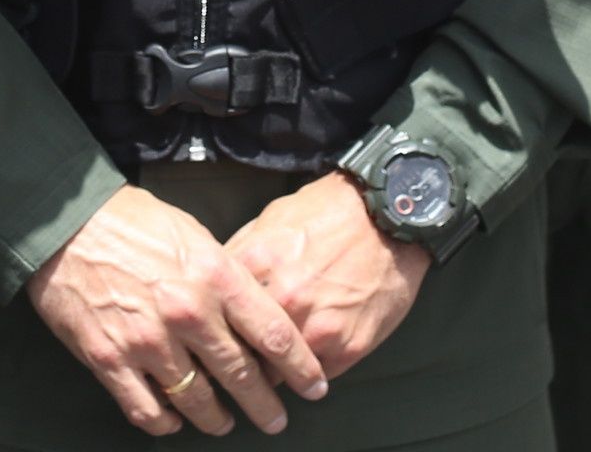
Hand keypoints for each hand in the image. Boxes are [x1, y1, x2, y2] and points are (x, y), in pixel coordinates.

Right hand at [27, 187, 328, 436]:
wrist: (68, 222)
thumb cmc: (134, 222)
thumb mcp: (195, 236)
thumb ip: (226, 278)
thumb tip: (252, 315)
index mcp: (215, 276)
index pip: (273, 334)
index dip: (300, 368)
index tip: (314, 386)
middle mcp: (187, 312)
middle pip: (242, 376)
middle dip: (264, 406)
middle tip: (275, 421)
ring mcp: (148, 340)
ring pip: (197, 401)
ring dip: (216, 419)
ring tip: (224, 423)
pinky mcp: (110, 359)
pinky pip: (147, 410)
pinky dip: (166, 423)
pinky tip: (174, 421)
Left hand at [225, 174, 428, 379]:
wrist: (389, 216)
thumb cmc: (328, 214)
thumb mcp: (271, 221)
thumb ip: (240, 256)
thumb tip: (213, 285)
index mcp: (255, 264)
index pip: (212, 313)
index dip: (205, 330)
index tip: (202, 341)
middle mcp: (282, 299)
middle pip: (238, 351)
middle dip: (229, 360)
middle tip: (226, 368)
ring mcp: (315, 327)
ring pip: (272, 375)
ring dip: (266, 375)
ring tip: (263, 373)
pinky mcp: (346, 348)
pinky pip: (311, 377)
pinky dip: (302, 375)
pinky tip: (300, 366)